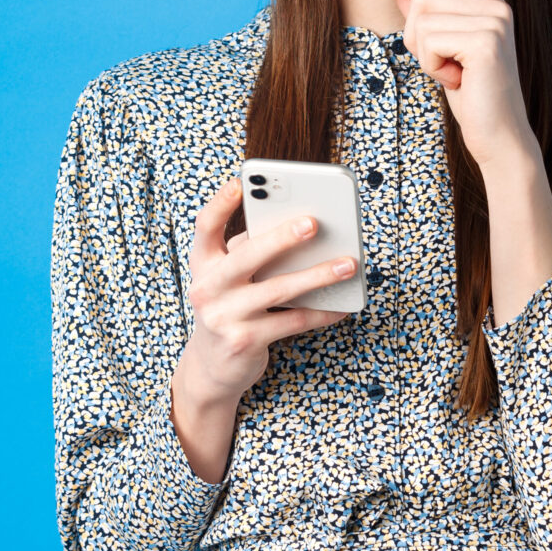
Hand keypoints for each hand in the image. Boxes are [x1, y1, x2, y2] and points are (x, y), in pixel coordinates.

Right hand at [179, 177, 353, 406]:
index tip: (240, 183)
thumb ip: (250, 253)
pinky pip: (293, 321)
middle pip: (247, 255)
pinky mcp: (245, 341)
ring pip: (279, 289)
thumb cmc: (230, 307)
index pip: (205, 227)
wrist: (211, 367)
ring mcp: (224, 316)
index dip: (220, 203)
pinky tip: (342, 306)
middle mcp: (207, 287)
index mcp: (203, 263)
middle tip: (313, 223)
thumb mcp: (227, 278)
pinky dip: (322, 312)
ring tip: (348, 264)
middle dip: (282, 238)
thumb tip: (303, 229)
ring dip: (318, 275)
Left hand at [394, 0, 535, 168]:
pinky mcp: (485, 41)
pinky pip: (429, 41)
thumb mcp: (444, 52)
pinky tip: (457, 80)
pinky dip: (431, 66)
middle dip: (417, 36)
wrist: (499, 135)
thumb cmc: (474, 95)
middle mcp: (497, 5)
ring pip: (421, 20)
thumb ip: (429, 21)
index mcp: (490, 2)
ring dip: (425, 55)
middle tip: (447, 65)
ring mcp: (494, 20)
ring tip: (454, 73)